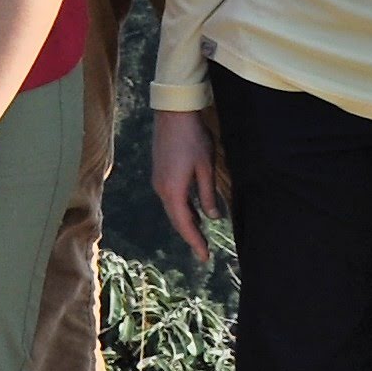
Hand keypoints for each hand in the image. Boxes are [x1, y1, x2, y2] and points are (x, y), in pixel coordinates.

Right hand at [152, 109, 223, 262]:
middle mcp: (161, 189)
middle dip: (190, 236)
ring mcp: (158, 181)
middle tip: (203, 252)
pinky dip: (183, 209)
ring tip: (201, 235)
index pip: (184, 224)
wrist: (173, 114)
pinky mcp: (160, 173)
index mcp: (173, 190)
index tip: (204, 257)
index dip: (195, 241)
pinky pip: (171, 198)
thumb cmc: (192, 138)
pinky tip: (193, 211)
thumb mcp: (206, 167)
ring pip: (173, 209)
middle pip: (176, 219)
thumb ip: (208, 194)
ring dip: (187, 222)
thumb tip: (213, 217)